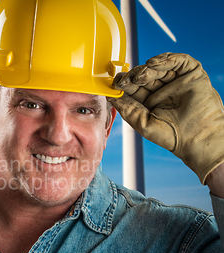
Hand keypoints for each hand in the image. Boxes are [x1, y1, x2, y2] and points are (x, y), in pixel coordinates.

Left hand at [107, 52, 223, 183]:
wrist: (197, 138)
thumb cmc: (171, 136)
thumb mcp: (143, 122)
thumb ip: (127, 109)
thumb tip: (110, 97)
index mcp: (150, 100)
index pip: (134, 87)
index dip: (124, 83)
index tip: (115, 83)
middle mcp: (163, 89)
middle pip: (144, 75)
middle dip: (133, 75)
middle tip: (125, 79)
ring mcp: (177, 81)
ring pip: (159, 66)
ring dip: (146, 68)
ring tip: (139, 75)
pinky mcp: (192, 74)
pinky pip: (179, 60)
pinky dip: (165, 59)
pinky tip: (152, 64)